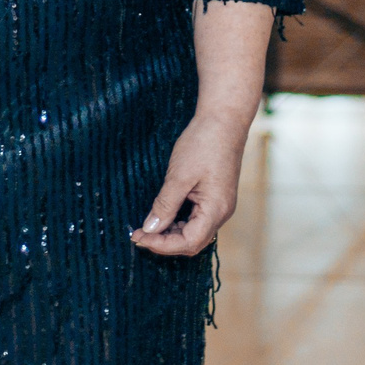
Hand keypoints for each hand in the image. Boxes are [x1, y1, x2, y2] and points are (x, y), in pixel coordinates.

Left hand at [133, 114, 249, 257]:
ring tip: (148, 225)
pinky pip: (197, 218)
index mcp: (216, 209)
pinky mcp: (216, 196)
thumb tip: (150, 229)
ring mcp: (220, 205)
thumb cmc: (204, 143)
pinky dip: (179, 221)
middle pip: (192, 241)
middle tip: (139, 234)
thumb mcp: (179, 176)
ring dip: (171, 233)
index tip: (139, 236)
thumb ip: (165, 205)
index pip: (188, 242)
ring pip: (194, 231)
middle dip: (165, 242)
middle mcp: (221, 212)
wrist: (224, 119)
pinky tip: (164, 214)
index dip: (162, 245)